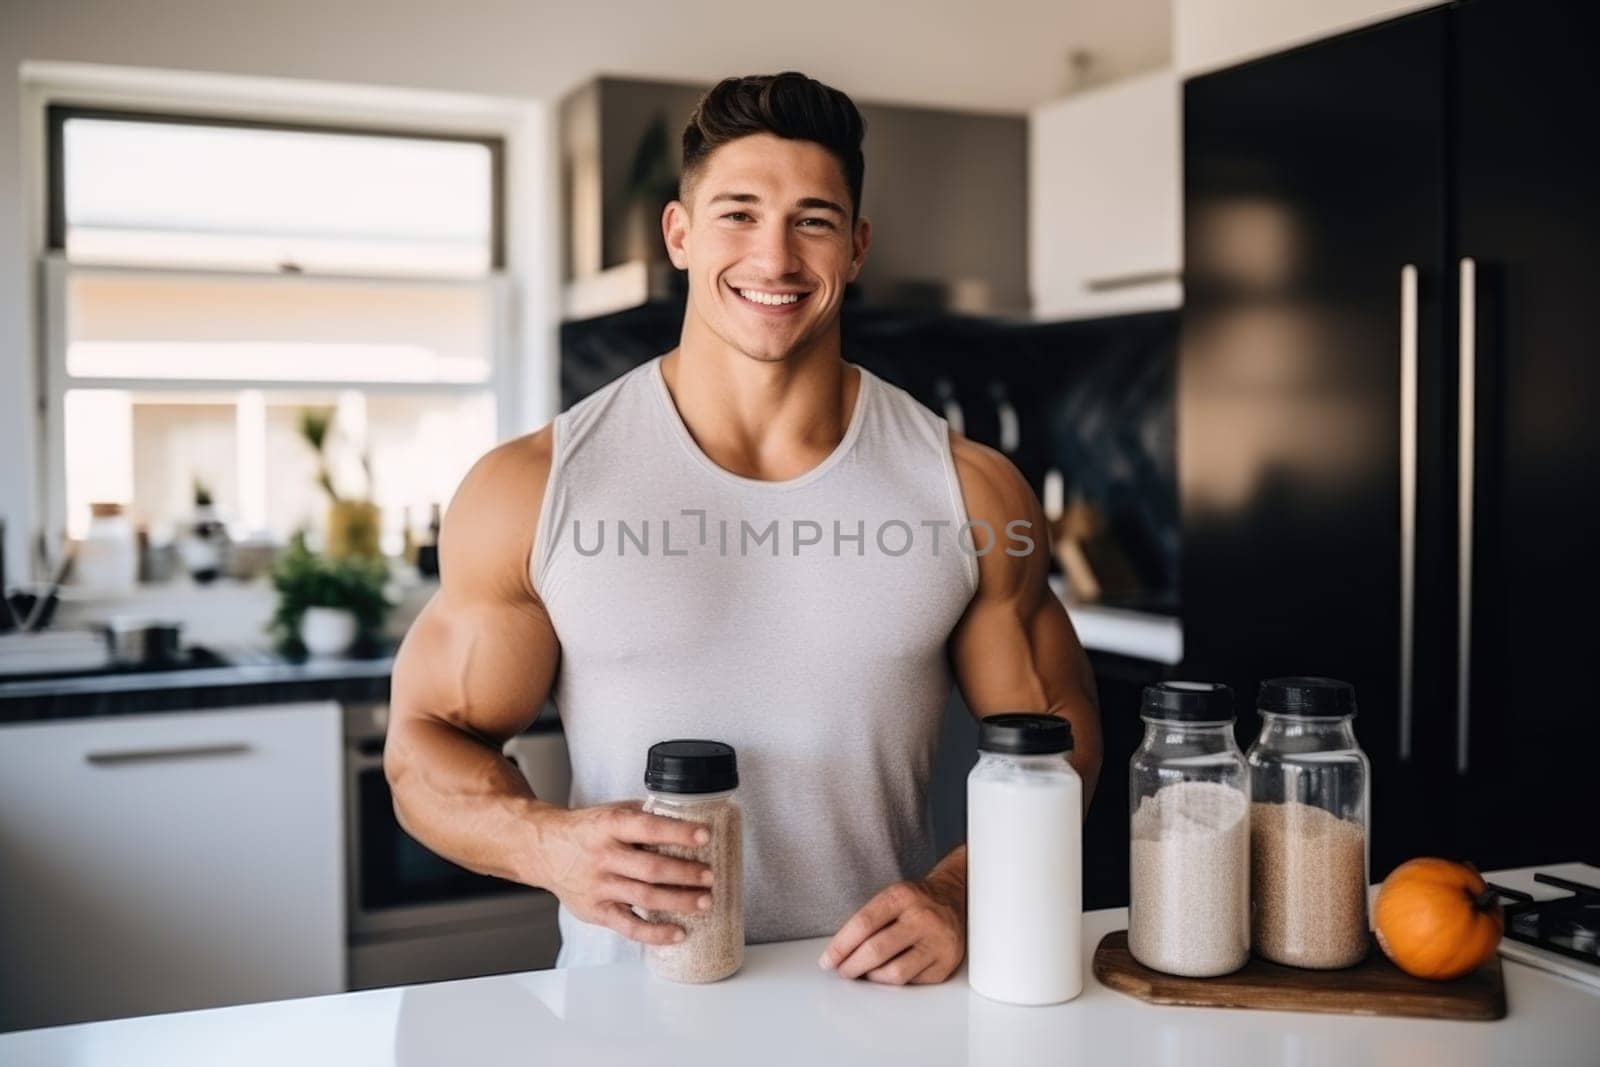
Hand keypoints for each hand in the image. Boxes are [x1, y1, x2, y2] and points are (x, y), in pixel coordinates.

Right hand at [528, 801, 714, 945]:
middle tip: (709, 876)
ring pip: (644, 897)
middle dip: (686, 873)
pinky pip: (629, 926)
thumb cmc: (584, 831)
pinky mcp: (596, 911)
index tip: (704, 837)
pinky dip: (655, 933)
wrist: (544, 850)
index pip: (648, 828)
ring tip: (704, 901)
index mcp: (609, 826)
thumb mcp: (611, 813)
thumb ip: (643, 817)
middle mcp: (604, 856)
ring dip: (679, 901)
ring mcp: (599, 886)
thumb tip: (684, 818)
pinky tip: (678, 932)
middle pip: (651, 868)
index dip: (678, 833)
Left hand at [818, 878, 965, 984]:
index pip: (863, 924)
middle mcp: (923, 917)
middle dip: (852, 966)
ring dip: (872, 977)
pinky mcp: (947, 963)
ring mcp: (938, 942)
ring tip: (865, 973)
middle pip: (876, 951)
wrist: (956, 898)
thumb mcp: (892, 896)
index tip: (828, 960)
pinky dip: (895, 981)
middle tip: (843, 970)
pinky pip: (912, 982)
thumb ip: (868, 921)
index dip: (840, 946)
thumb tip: (838, 955)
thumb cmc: (916, 901)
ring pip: (894, 973)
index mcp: (903, 896)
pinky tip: (889, 972)